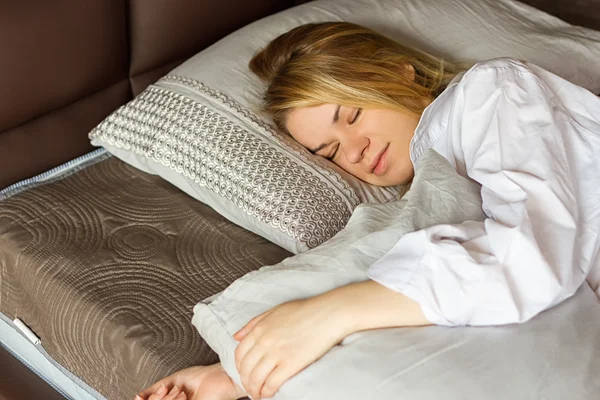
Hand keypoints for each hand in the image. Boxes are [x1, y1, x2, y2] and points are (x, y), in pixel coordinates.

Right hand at [135, 363, 246, 399]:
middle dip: (157, 397)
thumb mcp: (171, 382)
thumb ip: (153, 390)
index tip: (141, 396)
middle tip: (172, 390)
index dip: (146, 399)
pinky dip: (172, 399)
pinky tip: (183, 395)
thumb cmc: (202, 378)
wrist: (218, 378)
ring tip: (181, 392)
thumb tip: (138, 396)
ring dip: (166, 398)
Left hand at [233, 297, 350, 398]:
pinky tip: (268, 394)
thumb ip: (253, 323)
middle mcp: (264, 341)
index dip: (239, 368)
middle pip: (245, 369)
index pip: (239, 354)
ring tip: (258, 394)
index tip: (245, 373)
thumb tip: (236, 337)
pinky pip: (271, 384)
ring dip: (254, 390)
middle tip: (251, 387)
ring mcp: (277, 353)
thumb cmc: (304, 310)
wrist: (327, 314)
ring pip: (256, 379)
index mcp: (259, 328)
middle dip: (245, 382)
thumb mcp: (275, 311)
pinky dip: (267, 392)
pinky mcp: (290, 364)